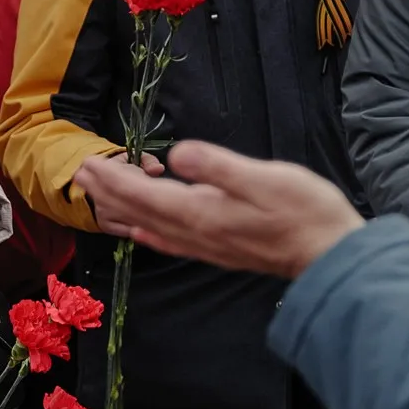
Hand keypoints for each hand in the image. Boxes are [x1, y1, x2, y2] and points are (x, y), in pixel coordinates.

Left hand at [71, 141, 364, 279]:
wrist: (328, 254)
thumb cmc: (303, 211)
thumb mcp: (262, 177)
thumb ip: (216, 166)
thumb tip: (178, 154)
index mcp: (200, 211)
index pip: (142, 194)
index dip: (112, 179)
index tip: (86, 164)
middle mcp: (194, 233)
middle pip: (139, 212)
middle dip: (107, 193)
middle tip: (80, 175)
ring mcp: (204, 245)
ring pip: (149, 228)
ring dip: (121, 211)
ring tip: (98, 199)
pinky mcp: (217, 251)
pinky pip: (168, 241)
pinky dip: (146, 233)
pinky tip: (141, 231)